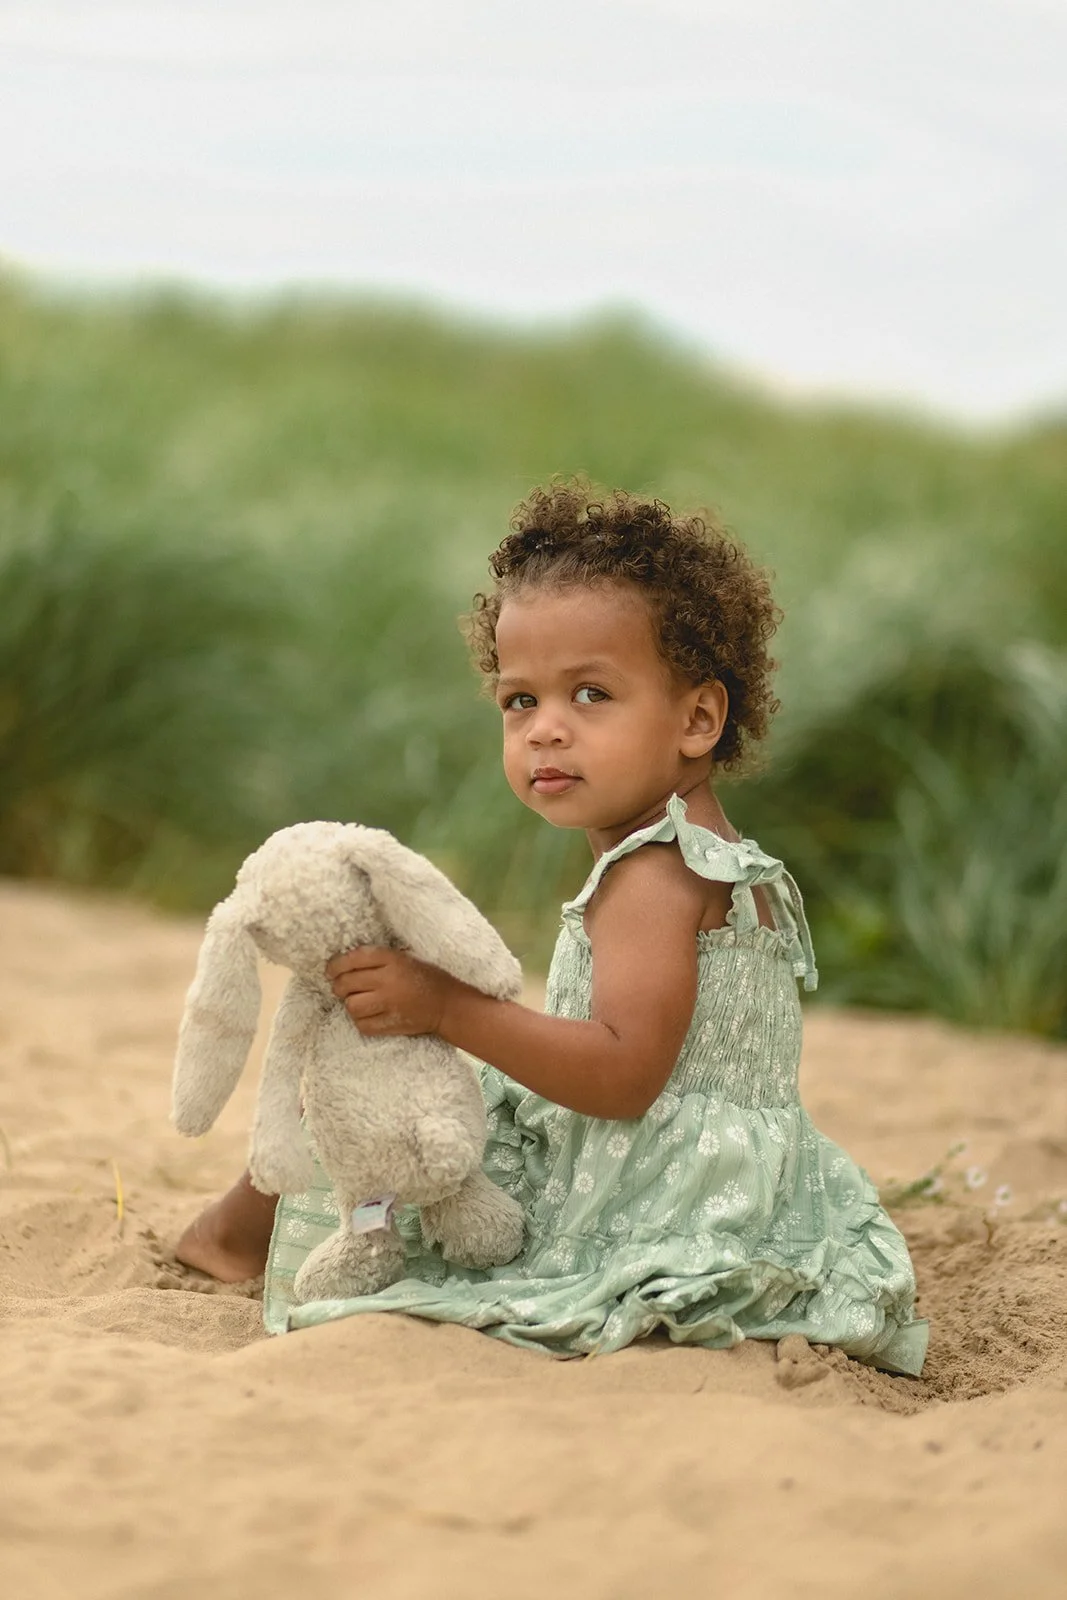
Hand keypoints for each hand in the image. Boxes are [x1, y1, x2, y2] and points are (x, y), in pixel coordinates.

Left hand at [326, 946, 451, 1036]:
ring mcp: (389, 1003)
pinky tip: (368, 1015)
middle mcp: (388, 980)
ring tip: (358, 1001)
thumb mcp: (406, 958)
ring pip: (351, 1005)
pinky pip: (362, 1024)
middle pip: (347, 983)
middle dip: (339, 986)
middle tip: (342, 988)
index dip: (336, 965)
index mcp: (393, 959)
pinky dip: (361, 1021)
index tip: (331, 970)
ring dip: (350, 1003)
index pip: (354, 959)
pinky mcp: (391, 1023)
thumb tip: (346, 963)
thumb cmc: (427, 977)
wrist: (448, 1005)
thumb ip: (379, 959)